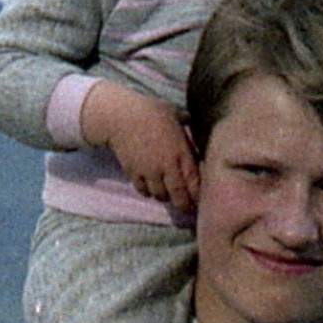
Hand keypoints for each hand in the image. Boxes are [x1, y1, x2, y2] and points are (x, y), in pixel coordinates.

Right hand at [80, 82, 199, 213]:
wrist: (121, 116)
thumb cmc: (152, 112)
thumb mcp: (177, 118)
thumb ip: (189, 132)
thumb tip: (200, 139)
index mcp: (180, 152)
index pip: (194, 182)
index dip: (198, 195)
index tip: (201, 202)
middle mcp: (166, 166)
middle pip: (178, 196)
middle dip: (184, 206)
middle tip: (187, 210)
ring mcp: (149, 172)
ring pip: (160, 195)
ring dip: (165, 197)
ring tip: (168, 195)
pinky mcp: (134, 174)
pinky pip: (143, 191)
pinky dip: (148, 192)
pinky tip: (151, 188)